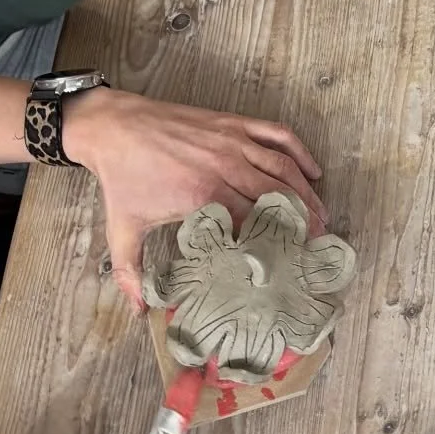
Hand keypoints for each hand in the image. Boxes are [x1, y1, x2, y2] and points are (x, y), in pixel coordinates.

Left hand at [61, 87, 325, 304]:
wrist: (112, 126)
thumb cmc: (121, 178)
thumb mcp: (123, 229)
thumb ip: (131, 273)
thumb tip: (138, 310)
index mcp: (202, 195)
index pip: (253, 222)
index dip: (275, 242)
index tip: (289, 260)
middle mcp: (224, 167)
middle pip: (278, 197)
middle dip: (302, 221)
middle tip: (317, 242)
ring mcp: (232, 142)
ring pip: (284, 168)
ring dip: (308, 192)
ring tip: (322, 214)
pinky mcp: (233, 123)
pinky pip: (278, 134)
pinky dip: (300, 151)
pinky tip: (313, 170)